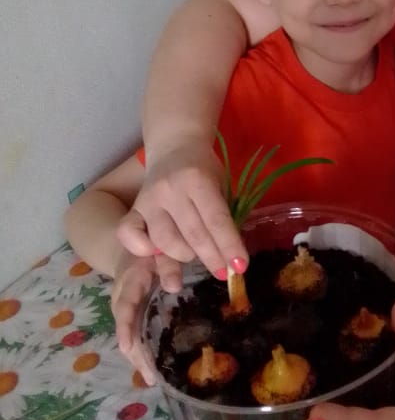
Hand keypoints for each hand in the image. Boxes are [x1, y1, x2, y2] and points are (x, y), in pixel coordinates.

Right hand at [111, 249, 181, 385]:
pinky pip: (135, 336)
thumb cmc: (151, 246)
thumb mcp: (159, 249)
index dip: (125, 326)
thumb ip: (167, 264)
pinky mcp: (133, 316)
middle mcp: (122, 299)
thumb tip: (174, 287)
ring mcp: (125, 310)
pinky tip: (155, 371)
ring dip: (139, 359)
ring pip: (129, 337)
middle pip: (126, 329)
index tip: (126, 346)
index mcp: (129, 281)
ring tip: (154, 379)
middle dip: (136, 354)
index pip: (124, 305)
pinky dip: (142, 353)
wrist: (132, 245)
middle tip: (151, 376)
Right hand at [116, 143, 245, 275]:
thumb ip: (222, 214)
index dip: (229, 246)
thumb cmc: (203, 169)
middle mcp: (171, 190)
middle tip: (224, 272)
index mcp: (198, 180)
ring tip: (195, 256)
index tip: (240, 266)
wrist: (174, 146)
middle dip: (211, 258)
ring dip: (183, 256)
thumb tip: (231, 255)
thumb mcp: (220, 183)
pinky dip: (140, 248)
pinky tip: (156, 254)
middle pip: (192, 234)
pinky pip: (128, 234)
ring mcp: (149, 200)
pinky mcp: (134, 208)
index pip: (216, 219)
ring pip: (164, 241)